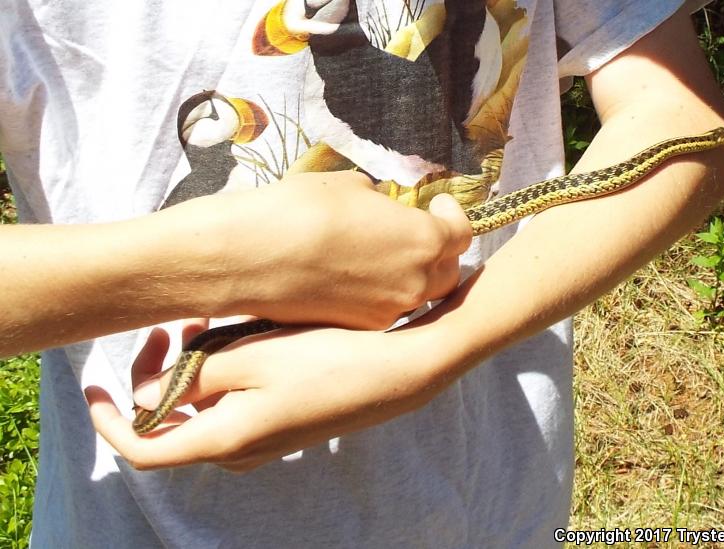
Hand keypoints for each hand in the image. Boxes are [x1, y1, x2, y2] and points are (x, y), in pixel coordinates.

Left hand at [85, 318, 448, 470]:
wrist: (401, 371)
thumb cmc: (329, 360)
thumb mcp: (251, 358)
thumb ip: (191, 377)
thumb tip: (147, 397)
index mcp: (226, 438)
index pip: (143, 448)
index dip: (109, 420)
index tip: (94, 385)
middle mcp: (242, 447)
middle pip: (176, 422)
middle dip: (161, 374)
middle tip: (175, 325)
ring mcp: (267, 437)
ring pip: (208, 406)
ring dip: (196, 367)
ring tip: (210, 320)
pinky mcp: (287, 420)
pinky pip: (238, 400)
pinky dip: (226, 370)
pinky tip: (244, 332)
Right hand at [164, 172, 472, 328]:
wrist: (248, 257)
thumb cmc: (300, 209)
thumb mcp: (349, 186)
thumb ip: (379, 201)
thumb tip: (381, 208)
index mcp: (422, 241)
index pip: (461, 232)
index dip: (452, 215)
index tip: (436, 204)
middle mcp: (415, 283)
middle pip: (447, 271)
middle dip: (436, 250)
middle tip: (414, 231)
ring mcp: (386, 312)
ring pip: (416, 294)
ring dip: (408, 274)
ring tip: (379, 252)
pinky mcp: (357, 328)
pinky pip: (384, 309)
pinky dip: (380, 293)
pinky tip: (352, 275)